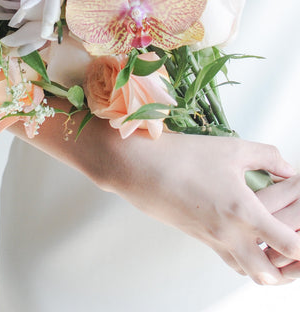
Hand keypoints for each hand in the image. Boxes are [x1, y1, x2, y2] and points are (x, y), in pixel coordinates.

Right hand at [103, 131, 299, 284]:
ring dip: (268, 267)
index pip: (291, 246)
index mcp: (243, 212)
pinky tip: (247, 237)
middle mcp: (229, 234)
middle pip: (272, 275)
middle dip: (291, 269)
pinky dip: (245, 258)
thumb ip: (267, 156)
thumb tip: (290, 168)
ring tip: (276, 247)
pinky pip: (229, 259)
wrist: (138, 167)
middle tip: (296, 248)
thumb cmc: (183, 155)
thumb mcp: (230, 148)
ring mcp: (211, 239)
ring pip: (249, 272)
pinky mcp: (198, 237)